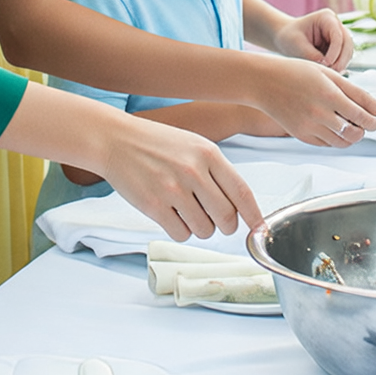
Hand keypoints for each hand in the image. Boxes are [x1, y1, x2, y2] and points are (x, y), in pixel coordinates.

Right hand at [89, 118, 264, 239]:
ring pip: (205, 230)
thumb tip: (239, 205)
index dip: (254, 216)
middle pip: (226, 218)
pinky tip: (171, 215)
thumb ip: (217, 172)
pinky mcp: (153, 206)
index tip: (260, 229)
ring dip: (200, 227)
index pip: (242, 192)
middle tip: (214, 219)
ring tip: (186, 211)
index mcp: (209, 154)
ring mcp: (173, 190)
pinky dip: (179, 230)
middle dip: (224, 225)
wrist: (115, 139)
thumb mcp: (194, 145)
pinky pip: (181, 234)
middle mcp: (194, 172)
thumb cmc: (157, 143)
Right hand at [256, 56, 375, 146]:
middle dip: (366, 129)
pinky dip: (336, 139)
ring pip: (342, 142)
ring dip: (353, 136)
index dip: (374, 118)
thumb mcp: (328, 74)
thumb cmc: (295, 73)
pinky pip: (327, 144)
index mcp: (329, 94)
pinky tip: (336, 127)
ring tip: (353, 125)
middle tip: (368, 123)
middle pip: (355, 133)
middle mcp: (319, 113)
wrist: (264, 82)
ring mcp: (309, 127)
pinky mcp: (301, 135)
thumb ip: (353, 91)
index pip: (361, 115)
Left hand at [276, 8, 354, 70]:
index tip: (326, 64)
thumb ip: (312, 55)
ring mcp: (338, 36)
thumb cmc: (288, 37)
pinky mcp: (337, 47)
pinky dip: (339, 66)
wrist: (285, 38)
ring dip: (341, 64)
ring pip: (348, 52)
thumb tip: (326, 66)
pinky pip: (343, 58)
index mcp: (326, 17)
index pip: (337, 35)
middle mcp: (336, 25)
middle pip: (347, 43)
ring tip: (330, 74)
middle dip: (341, 59)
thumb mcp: (297, 45)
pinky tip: (330, 73)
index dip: (335, 51)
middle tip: (332, 73)